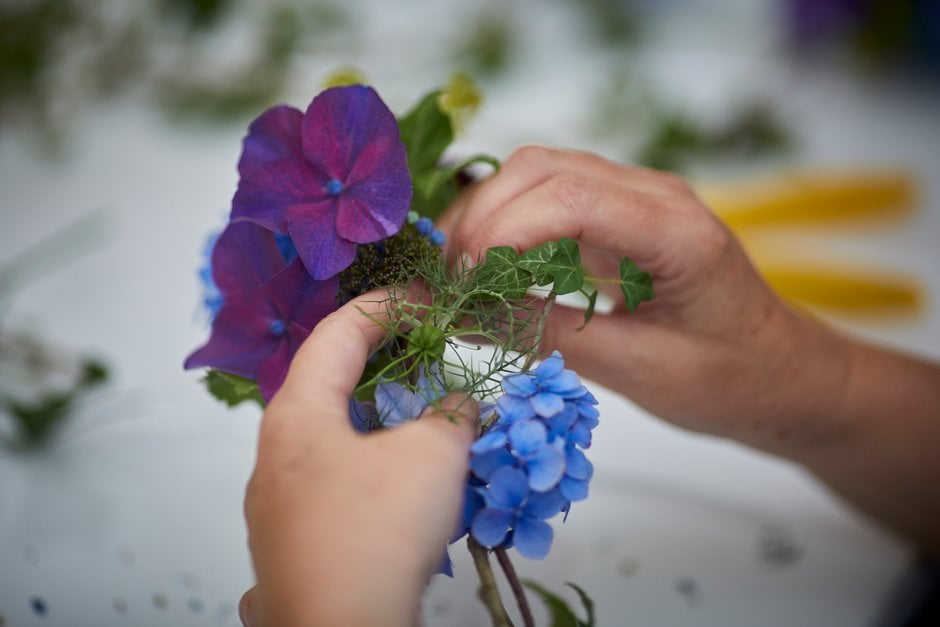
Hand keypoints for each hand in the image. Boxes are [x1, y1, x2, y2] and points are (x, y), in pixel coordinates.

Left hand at [239, 294, 476, 626]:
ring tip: (429, 419)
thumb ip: (450, 415)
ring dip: (384, 420)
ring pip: (336, 437)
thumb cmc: (373, 533)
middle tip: (430, 353)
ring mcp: (281, 502)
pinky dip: (376, 465)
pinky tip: (410, 484)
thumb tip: (456, 406)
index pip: (337, 332)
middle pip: (330, 383)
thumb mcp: (431, 454)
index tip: (426, 299)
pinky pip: (338, 481)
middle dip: (385, 363)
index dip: (386, 305)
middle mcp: (277, 452)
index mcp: (296, 413)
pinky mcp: (298, 540)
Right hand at [441, 146, 850, 448]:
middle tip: (447, 280)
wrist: (782, 372)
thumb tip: (461, 314)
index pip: (570, 198)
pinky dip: (507, 221)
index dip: (502, 231)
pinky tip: (488, 264)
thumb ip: (548, 335)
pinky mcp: (622, 213)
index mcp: (677, 232)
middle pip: (543, 168)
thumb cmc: (728, 379)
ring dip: (487, 213)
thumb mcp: (637, 370)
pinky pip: (551, 194)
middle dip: (481, 216)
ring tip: (458, 273)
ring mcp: (639, 196)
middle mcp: (656, 195)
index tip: (463, 282)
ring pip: (540, 172)